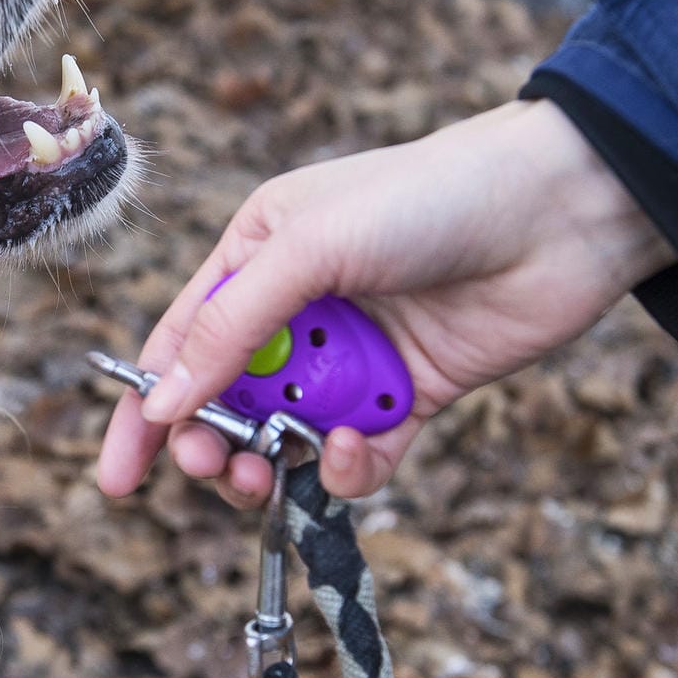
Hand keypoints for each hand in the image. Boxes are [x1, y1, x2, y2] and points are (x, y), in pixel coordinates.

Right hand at [96, 99, 674, 506]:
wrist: (559, 211)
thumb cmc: (427, 198)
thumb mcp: (308, 248)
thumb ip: (230, 328)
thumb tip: (166, 404)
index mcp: (256, 257)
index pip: (179, 345)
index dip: (145, 412)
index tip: (118, 479)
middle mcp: (298, 309)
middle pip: (227, 403)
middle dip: (211, 445)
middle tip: (217, 468)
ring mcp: (354, 356)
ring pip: (290, 438)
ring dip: (276, 464)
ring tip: (275, 470)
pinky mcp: (411, 394)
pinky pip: (363, 455)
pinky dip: (354, 466)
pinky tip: (362, 447)